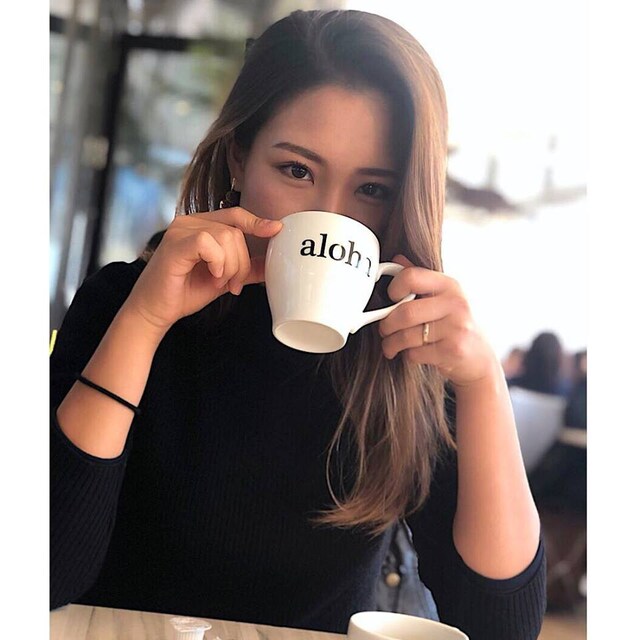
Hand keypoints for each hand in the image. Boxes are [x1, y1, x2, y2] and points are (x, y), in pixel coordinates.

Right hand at [121, 208, 282, 335]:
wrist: (156, 311)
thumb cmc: (184, 292)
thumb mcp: (223, 278)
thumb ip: (245, 269)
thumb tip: (270, 265)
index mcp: (200, 226)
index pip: (235, 215)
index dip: (257, 222)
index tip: (276, 229)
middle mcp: (189, 222)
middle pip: (235, 231)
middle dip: (241, 262)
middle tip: (233, 284)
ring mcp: (180, 230)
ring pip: (225, 237)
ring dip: (230, 266)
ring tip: (220, 282)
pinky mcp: (175, 243)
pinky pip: (208, 243)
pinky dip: (217, 262)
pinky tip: (211, 275)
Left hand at [378, 255, 497, 387]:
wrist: (480, 359)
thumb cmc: (456, 326)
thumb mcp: (444, 299)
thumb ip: (421, 280)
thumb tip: (397, 260)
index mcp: (450, 285)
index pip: (412, 277)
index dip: (394, 287)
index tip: (390, 298)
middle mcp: (456, 304)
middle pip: (405, 312)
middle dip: (386, 325)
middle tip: (384, 330)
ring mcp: (457, 328)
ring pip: (406, 336)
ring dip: (391, 344)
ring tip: (391, 345)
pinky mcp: (453, 351)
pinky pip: (415, 353)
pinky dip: (407, 356)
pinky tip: (413, 353)